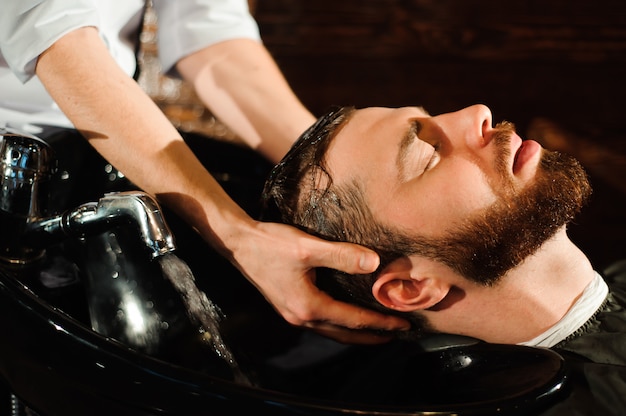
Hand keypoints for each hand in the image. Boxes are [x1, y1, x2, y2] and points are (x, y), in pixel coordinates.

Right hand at [231, 221, 410, 343]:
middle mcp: (301, 317)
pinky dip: (340, 323)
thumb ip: (342, 255)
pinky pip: (321, 322)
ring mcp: (293, 313)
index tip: (403, 324)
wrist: (239, 244)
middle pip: (344, 334)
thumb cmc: (270, 244)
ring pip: (332, 331)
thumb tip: (374, 264)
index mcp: (308, 306)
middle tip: (397, 334)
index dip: (381, 322)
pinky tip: (346, 314)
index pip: (353, 320)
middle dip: (372, 335)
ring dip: (356, 332)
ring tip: (377, 328)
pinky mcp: (288, 305)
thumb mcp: (308, 247)